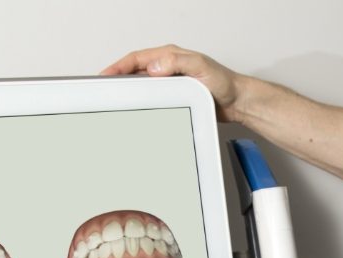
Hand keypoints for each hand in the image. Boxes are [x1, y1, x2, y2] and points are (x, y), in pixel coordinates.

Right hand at [101, 44, 244, 121]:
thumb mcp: (201, 67)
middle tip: (105, 91)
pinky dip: (144, 106)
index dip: (119, 67)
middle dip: (119, 81)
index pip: (137, 59)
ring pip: (144, 88)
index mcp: (171, 57)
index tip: (106, 76)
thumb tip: (155, 66)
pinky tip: (139, 114)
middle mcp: (169, 69)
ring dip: (130, 95)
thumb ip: (178, 63)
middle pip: (136, 73)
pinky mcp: (176, 99)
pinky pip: (154, 101)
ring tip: (117, 104)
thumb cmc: (224, 84)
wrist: (237, 102)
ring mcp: (171, 84)